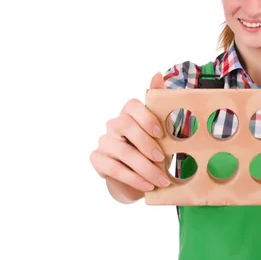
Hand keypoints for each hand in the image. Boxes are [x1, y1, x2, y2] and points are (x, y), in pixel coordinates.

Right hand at [90, 72, 170, 200]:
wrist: (138, 175)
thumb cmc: (152, 146)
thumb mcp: (161, 128)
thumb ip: (160, 100)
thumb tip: (158, 74)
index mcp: (130, 111)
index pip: (133, 106)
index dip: (147, 118)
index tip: (162, 134)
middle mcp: (114, 123)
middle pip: (127, 128)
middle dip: (147, 146)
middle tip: (163, 160)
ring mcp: (104, 140)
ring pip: (123, 152)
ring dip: (145, 168)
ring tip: (161, 180)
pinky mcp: (97, 158)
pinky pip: (114, 168)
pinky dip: (133, 179)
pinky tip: (148, 186)